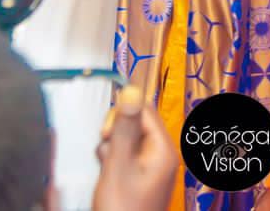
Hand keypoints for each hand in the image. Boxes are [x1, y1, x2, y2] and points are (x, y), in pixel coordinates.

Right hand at [92, 86, 177, 210]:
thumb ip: (124, 129)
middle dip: (114, 135)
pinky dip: (112, 164)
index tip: (107, 134)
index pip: (145, 110)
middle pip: (135, 124)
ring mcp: (150, 169)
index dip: (122, 115)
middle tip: (107, 156)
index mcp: (163, 150)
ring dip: (110, 150)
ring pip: (126, 142)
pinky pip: (124, 159)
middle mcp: (160, 157)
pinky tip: (107, 180)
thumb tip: (132, 90)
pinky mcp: (139, 180)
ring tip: (107, 173)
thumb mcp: (118, 167)